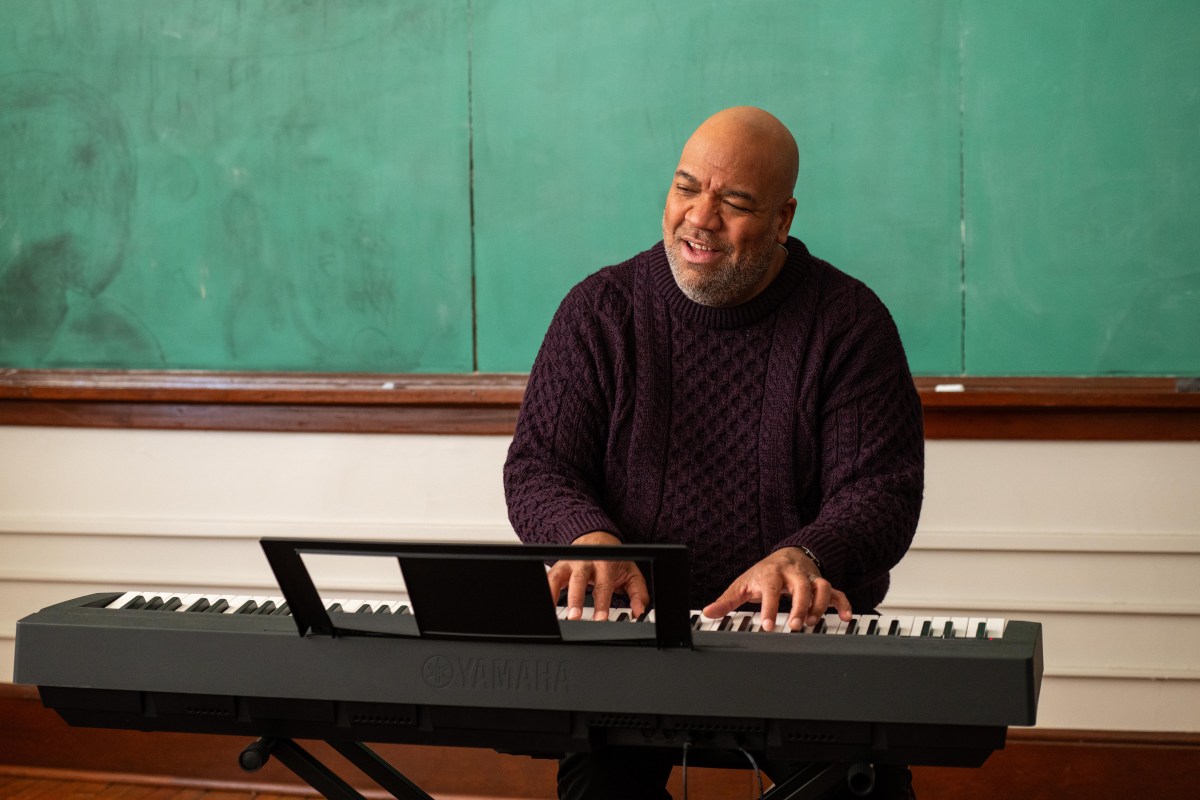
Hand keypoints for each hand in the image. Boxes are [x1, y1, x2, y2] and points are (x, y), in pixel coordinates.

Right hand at [547, 531, 649, 620]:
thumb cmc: (613, 559)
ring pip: (558, 576)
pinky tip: (544, 603)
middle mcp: (585, 562)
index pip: (604, 585)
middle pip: (579, 580)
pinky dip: (545, 589)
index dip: (602, 603)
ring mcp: (569, 562)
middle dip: (576, 599)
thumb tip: (640, 611)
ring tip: (552, 613)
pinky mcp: (558, 566)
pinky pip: (548, 577)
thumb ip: (638, 592)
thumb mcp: (631, 573)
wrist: (597, 537)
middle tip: (575, 616)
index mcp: (604, 563)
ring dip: (554, 594)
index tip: (601, 618)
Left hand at [702, 547, 851, 630]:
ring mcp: (809, 578)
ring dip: (820, 605)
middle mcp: (792, 573)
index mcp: (771, 573)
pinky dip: (843, 604)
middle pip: (801, 586)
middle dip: (800, 606)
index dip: (770, 607)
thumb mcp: (742, 584)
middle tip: (796, 626)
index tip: (768, 626)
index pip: (771, 588)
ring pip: (821, 587)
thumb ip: (726, 601)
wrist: (787, 554)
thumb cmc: (763, 573)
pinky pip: (837, 592)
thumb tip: (707, 613)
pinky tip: (845, 618)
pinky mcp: (822, 583)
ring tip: (813, 623)